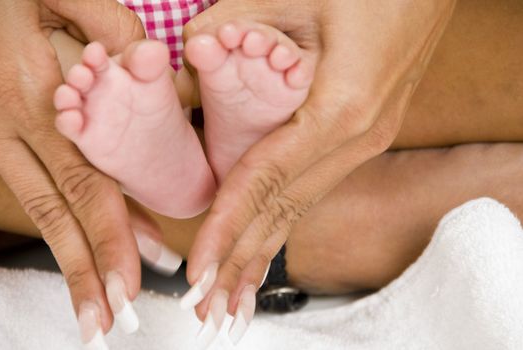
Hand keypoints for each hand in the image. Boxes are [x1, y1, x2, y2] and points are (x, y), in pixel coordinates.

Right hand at [0, 0, 150, 343]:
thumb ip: (106, 28)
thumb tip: (152, 63)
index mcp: (35, 97)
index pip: (85, 181)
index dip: (111, 233)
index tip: (134, 279)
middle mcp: (16, 129)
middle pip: (61, 211)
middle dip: (88, 270)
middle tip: (112, 320)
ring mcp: (1, 138)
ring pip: (43, 211)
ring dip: (73, 262)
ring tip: (99, 308)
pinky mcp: (0, 139)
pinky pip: (37, 189)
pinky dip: (67, 224)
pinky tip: (93, 246)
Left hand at [181, 0, 456, 341]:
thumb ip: (233, 25)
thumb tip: (185, 53)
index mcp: (340, 110)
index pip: (266, 182)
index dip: (229, 228)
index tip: (202, 270)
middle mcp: (357, 137)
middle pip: (287, 211)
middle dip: (245, 261)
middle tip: (212, 309)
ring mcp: (364, 139)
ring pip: (303, 207)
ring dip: (266, 251)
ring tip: (235, 295)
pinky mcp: (363, 132)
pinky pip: (315, 186)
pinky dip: (286, 220)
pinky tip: (270, 241)